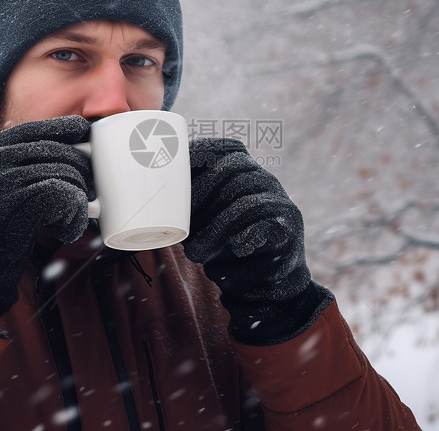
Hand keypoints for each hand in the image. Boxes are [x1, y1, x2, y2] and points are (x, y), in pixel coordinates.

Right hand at [0, 116, 91, 321]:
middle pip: (52, 149)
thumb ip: (5, 169)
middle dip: (79, 168)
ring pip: (62, 172)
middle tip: (87, 190)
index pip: (30, 129)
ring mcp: (1, 180)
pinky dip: (75, 213)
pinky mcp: (17, 203)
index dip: (61, 128)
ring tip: (72, 219)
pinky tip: (68, 230)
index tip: (83, 131)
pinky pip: (63, 194)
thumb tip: (54, 152)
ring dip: (78, 197)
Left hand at [184, 138, 331, 344]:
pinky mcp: (289, 233)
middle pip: (236, 170)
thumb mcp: (205, 224)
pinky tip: (235, 249)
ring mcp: (282, 206)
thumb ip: (188, 208)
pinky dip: (246, 238)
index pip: (230, 148)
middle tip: (184, 221)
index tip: (177, 163)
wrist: (269, 289)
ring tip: (196, 252)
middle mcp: (268, 184)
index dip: (205, 150)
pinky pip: (268, 228)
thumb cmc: (228, 251)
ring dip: (216, 228)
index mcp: (248, 174)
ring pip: (248, 204)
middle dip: (203, 192)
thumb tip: (149, 198)